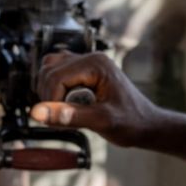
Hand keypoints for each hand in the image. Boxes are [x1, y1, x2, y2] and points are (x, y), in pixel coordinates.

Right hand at [32, 51, 159, 148]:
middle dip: (48, 96)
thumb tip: (38, 113)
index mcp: (96, 64)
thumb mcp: (100, 121)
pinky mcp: (84, 73)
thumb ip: (69, 116)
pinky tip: (65, 106)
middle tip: (60, 118)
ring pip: (49, 70)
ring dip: (49, 92)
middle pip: (49, 70)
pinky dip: (54, 91)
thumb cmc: (132, 122)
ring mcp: (87, 64)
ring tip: (63, 111)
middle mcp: (90, 59)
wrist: (147, 125)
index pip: (55, 76)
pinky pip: (57, 74)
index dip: (50, 100)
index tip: (55, 119)